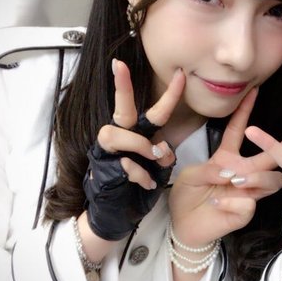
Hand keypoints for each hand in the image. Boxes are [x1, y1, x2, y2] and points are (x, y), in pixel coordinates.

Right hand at [82, 60, 183, 240]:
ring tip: (153, 159)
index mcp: (138, 136)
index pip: (154, 112)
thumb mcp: (158, 170)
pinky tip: (146, 183)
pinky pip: (120, 162)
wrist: (118, 215)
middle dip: (121, 86)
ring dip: (139, 145)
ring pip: (116, 133)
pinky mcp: (101, 167)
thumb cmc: (137, 188)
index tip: (180, 73)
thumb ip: (162, 155)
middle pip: (121, 108)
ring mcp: (106, 152)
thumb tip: (163, 147)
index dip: (169, 94)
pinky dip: (138, 173)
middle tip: (119, 65)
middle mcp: (119, 138)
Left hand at [169, 88, 281, 248]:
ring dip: (257, 177)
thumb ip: (209, 168)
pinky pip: (250, 203)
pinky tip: (217, 202)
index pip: (239, 130)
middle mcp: (243, 173)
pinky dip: (233, 201)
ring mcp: (247, 193)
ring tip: (236, 180)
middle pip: (273, 157)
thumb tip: (231, 172)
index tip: (255, 90)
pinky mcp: (245, 212)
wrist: (181, 226)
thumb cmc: (186, 196)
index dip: (246, 110)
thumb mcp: (191, 175)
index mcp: (227, 159)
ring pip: (273, 180)